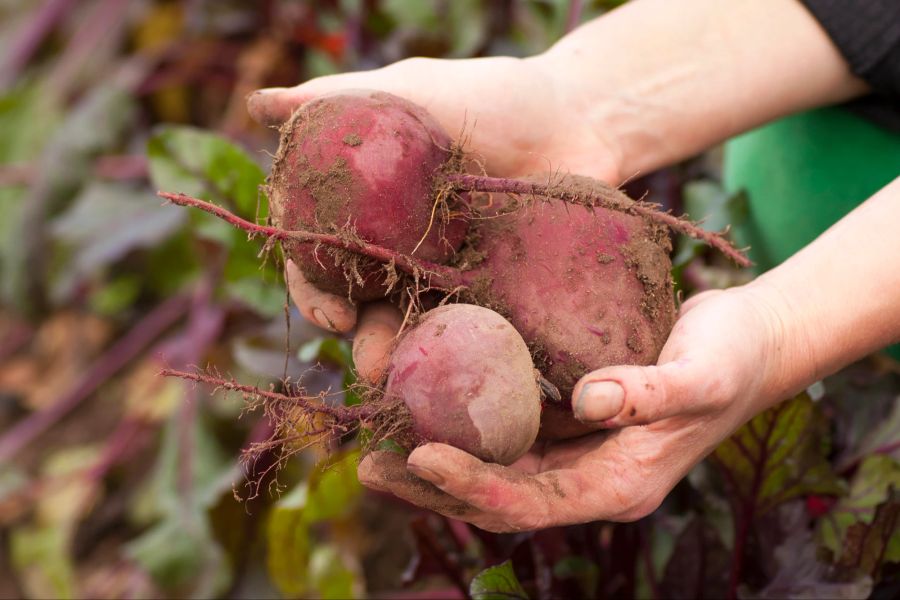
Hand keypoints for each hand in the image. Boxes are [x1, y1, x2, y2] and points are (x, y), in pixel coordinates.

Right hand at [249, 54, 622, 348]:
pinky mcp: (495, 292)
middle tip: (369, 362)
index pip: (321, 253)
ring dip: (401, 356)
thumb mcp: (418, 92)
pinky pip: (470, 329)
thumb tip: (260, 104)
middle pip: (362, 301)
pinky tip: (460, 375)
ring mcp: (447, 274)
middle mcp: (400, 246)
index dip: (314, 285)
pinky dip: (459, 354)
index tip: (329, 310)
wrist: (583, 119)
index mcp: (368, 205)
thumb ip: (343, 101)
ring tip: (407, 380)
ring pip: (411, 324)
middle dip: (358, 337)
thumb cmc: (498, 98)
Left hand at [358, 282, 801, 531]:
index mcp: (617, 485)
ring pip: (495, 466)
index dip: (473, 485)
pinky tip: (430, 395)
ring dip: (437, 457)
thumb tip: (588, 401)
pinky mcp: (570, 418)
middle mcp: (588, 477)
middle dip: (433, 485)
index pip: (531, 502)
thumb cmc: (730, 362)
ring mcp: (576, 451)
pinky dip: (468, 421)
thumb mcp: (700, 376)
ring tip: (378, 438)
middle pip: (497, 496)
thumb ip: (650, 394)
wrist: (749, 342)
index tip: (420, 454)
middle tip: (369, 463)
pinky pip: (509, 429)